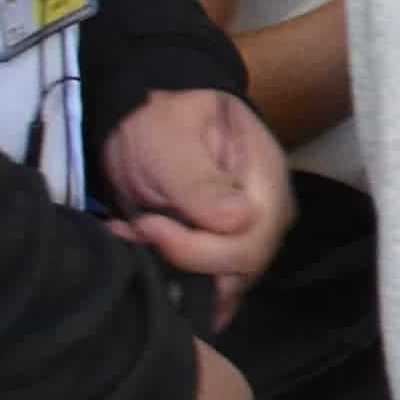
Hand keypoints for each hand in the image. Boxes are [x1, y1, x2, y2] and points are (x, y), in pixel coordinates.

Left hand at [102, 86, 289, 320]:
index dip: (197, 250)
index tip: (148, 225)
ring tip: (133, 233)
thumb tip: (238, 222)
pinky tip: (142, 244)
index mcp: (266, 184)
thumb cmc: (163, 119)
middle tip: (135, 230)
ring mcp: (246, 235)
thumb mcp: (170, 141)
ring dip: (169, 269)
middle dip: (179, 263)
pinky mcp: (222, 249)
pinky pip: (206, 282)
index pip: (250, 245)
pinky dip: (169, 274)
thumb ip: (200, 183)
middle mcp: (266, 216)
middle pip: (239, 272)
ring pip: (221, 285)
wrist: (147, 114)